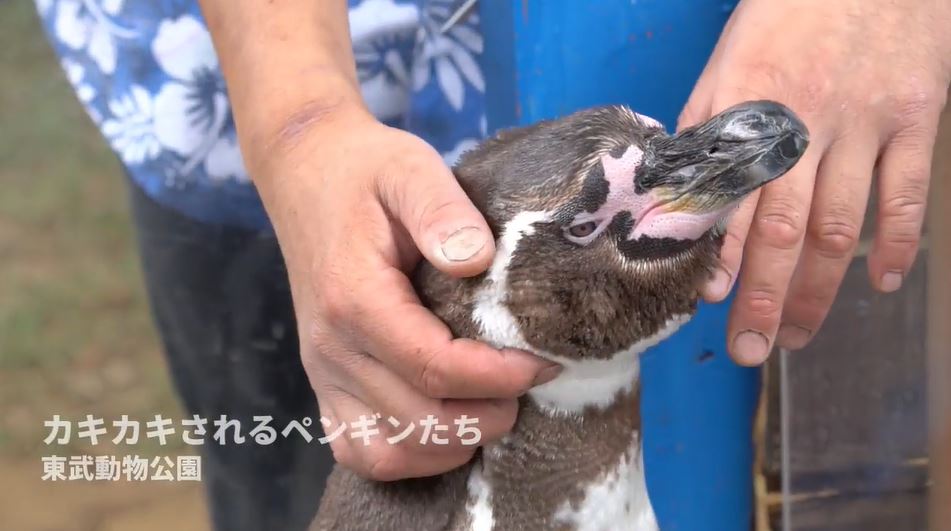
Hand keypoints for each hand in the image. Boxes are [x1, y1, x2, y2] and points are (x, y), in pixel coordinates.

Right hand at [251, 104, 559, 479]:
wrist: (305, 173)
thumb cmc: (365, 172)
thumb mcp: (409, 169)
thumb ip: (442, 211)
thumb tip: (479, 261)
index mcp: (354, 298)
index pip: (433, 367)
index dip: (498, 376)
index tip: (544, 361)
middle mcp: (331, 348)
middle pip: (419, 420)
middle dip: (488, 415)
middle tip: (528, 383)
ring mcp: (322, 373)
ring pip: (390, 451)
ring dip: (452, 443)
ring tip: (492, 407)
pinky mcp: (324, 385)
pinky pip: (360, 451)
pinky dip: (410, 454)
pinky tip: (447, 426)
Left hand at [680, 0, 950, 364]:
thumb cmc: (787, 14)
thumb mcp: (728, 63)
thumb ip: (707, 129)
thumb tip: (682, 194)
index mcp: (747, 111)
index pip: (729, 199)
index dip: (720, 256)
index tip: (711, 301)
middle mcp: (802, 125)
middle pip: (781, 229)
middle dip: (764, 296)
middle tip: (752, 348)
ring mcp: (863, 124)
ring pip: (840, 225)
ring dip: (818, 287)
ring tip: (799, 333)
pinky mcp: (915, 118)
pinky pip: (907, 194)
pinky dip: (899, 244)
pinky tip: (881, 285)